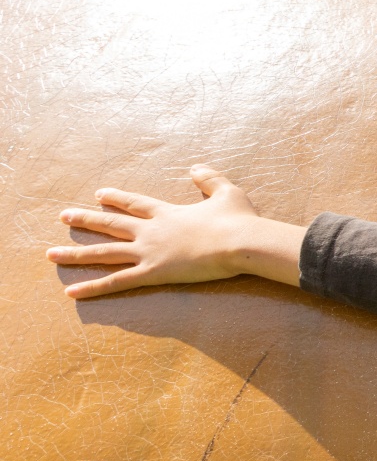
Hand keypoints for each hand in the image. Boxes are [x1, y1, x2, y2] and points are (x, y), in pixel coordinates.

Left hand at [45, 165, 305, 298]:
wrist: (241, 241)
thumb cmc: (239, 219)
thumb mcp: (228, 193)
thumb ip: (210, 179)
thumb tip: (196, 168)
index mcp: (167, 212)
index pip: (135, 204)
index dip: (116, 198)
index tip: (99, 195)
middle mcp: (151, 230)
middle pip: (111, 224)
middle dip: (86, 220)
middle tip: (64, 216)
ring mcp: (149, 252)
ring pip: (104, 253)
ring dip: (76, 253)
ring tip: (51, 254)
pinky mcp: (154, 273)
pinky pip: (117, 282)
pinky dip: (93, 287)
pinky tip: (72, 292)